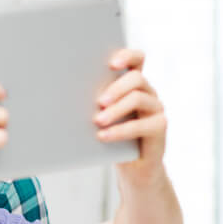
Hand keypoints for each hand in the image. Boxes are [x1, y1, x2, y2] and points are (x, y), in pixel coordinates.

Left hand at [94, 49, 166, 182]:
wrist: (132, 167)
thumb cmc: (111, 136)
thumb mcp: (99, 116)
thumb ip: (91, 102)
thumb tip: (63, 93)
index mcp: (132, 85)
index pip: (137, 59)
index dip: (127, 56)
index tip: (111, 64)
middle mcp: (148, 93)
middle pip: (137, 78)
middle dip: (115, 88)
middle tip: (98, 101)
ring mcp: (156, 109)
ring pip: (139, 98)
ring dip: (115, 109)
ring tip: (97, 121)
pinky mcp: (159, 128)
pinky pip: (143, 125)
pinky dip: (120, 130)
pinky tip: (103, 136)